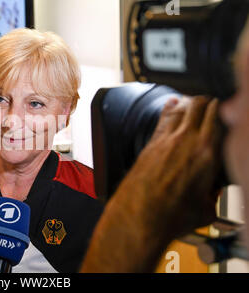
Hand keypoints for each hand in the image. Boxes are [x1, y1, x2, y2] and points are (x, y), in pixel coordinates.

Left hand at [119, 96, 222, 237]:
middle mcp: (187, 141)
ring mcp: (167, 139)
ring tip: (196, 102)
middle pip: (201, 105)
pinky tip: (172, 103)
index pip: (221, 117)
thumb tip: (211, 193)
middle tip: (214, 102)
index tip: (228, 110)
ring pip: (182, 107)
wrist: (139, 216)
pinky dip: (170, 108)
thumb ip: (212, 196)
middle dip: (209, 101)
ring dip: (190, 103)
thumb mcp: (205, 210)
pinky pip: (163, 118)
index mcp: (208, 154)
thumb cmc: (170, 216)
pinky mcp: (151, 143)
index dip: (225, 109)